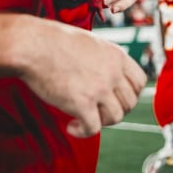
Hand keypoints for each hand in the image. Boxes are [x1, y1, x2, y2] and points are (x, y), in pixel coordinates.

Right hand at [19, 21, 146, 137]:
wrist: (32, 45)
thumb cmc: (53, 41)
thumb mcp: (89, 43)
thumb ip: (103, 59)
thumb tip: (106, 77)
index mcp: (116, 55)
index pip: (139, 81)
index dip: (129, 93)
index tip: (115, 98)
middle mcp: (112, 72)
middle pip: (129, 102)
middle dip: (115, 110)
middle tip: (97, 111)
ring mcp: (99, 89)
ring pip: (116, 117)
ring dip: (101, 122)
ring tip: (83, 118)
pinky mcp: (82, 104)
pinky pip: (93, 128)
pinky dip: (83, 132)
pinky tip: (72, 127)